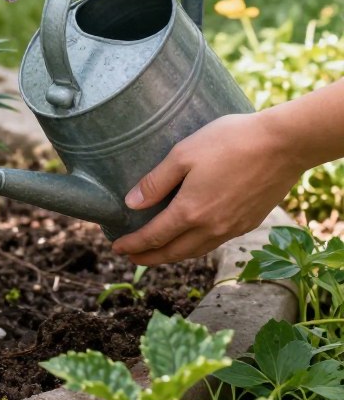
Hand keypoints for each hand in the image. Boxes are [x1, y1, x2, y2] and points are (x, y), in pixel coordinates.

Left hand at [111, 113, 302, 264]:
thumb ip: (155, 182)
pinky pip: (215, 243)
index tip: (116, 248)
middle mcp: (212, 228)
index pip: (154, 237)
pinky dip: (196, 246)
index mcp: (191, 212)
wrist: (283, 145)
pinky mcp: (249, 222)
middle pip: (174, 252)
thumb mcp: (182, 155)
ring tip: (157, 252)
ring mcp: (233, 228)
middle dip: (149, 258)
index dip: (133, 245)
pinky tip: (192, 238)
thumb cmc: (229, 142)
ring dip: (173, 255)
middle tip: (131, 257)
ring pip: (196, 251)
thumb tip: (131, 204)